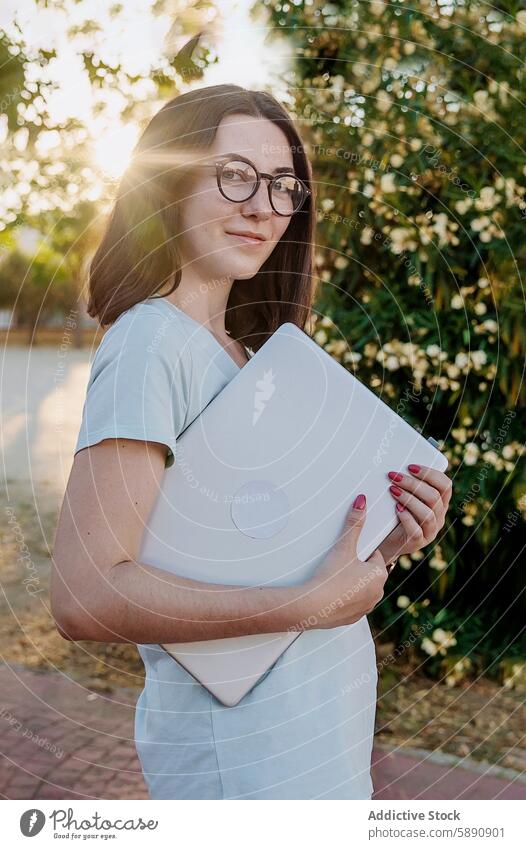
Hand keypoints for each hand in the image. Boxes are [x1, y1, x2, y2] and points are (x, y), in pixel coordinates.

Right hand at [301, 493, 387, 629]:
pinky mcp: (353, 618)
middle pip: (369, 573)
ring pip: (362, 589)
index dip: (361, 551)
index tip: (349, 552)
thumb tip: (362, 501)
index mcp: (379, 575)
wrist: (312, 607)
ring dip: (352, 583)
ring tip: (334, 578)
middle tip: (339, 564)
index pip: (375, 556)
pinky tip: (332, 594)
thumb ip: (354, 523)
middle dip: (357, 567)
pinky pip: (352, 605)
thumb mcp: (343, 546)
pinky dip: (344, 599)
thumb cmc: (330, 576)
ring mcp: (366, 608)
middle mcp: (377, 593)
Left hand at [378, 464, 452, 565]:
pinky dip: (406, 517)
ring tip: (392, 490)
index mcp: (440, 502)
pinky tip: (396, 508)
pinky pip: (417, 531)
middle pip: (434, 497)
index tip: (410, 466)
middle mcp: (439, 516)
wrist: (386, 540)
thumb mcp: (404, 495)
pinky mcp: (418, 542)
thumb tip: (395, 460)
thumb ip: (406, 482)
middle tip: (394, 476)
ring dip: (409, 499)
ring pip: (427, 514)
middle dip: (413, 484)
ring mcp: (430, 531)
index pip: (445, 485)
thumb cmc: (395, 512)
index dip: (430, 474)